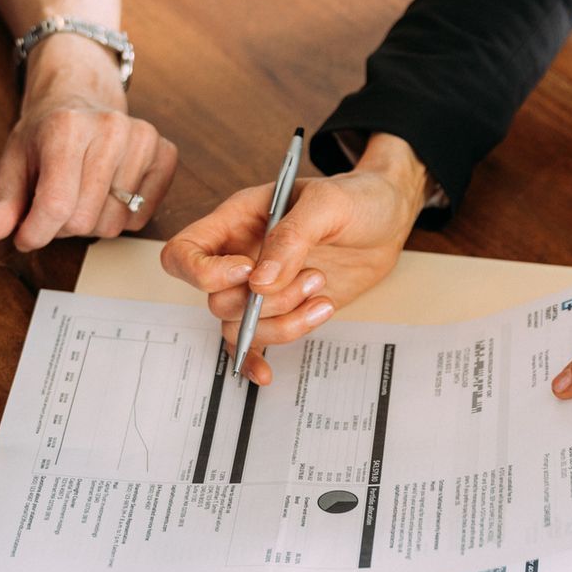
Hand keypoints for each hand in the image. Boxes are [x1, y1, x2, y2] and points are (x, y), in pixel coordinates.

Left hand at [0, 34, 178, 249]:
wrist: (81, 99)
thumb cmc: (43, 137)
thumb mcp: (12, 167)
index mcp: (65, 128)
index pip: (56, 208)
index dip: (36, 233)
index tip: (25, 234)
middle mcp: (110, 128)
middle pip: (83, 221)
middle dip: (62, 226)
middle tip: (56, 202)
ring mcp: (143, 138)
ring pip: (114, 224)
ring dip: (92, 222)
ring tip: (82, 194)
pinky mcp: (165, 153)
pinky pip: (142, 218)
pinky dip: (122, 217)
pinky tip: (109, 191)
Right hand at [160, 135, 427, 384]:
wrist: (386, 220)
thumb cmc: (355, 199)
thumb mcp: (327, 203)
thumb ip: (290, 238)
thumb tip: (259, 282)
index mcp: (236, 221)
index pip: (184, 252)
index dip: (203, 272)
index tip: (247, 273)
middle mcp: (238, 257)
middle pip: (217, 300)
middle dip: (266, 301)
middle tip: (312, 276)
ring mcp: (257, 289)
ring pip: (238, 328)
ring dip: (282, 323)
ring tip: (322, 296)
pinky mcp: (279, 313)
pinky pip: (250, 345)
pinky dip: (255, 360)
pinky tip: (266, 372)